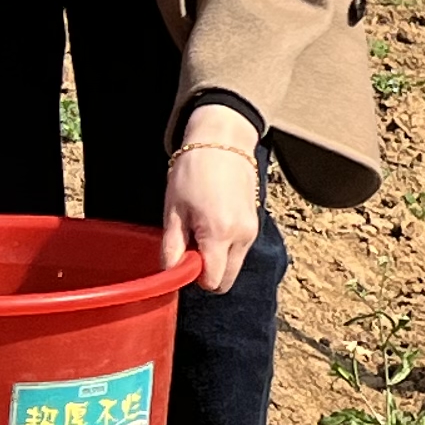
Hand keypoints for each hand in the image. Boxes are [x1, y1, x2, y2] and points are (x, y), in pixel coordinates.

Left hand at [164, 108, 261, 291]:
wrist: (222, 142)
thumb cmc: (193, 172)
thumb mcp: (173, 209)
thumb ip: (172, 247)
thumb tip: (169, 274)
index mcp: (219, 234)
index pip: (212, 282)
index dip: (193, 278)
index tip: (181, 258)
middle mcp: (241, 237)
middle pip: (225, 280)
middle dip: (207, 273)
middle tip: (189, 248)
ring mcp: (251, 231)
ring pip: (233, 266)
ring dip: (216, 260)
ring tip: (200, 231)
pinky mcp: (254, 225)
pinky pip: (239, 251)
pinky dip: (225, 248)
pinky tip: (212, 224)